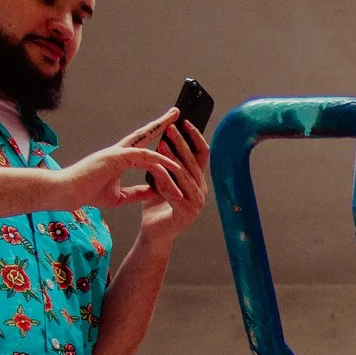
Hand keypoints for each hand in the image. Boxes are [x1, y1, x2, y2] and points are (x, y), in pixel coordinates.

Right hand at [60, 110, 198, 218]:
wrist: (68, 192)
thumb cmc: (88, 193)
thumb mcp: (119, 197)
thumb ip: (137, 192)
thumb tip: (154, 192)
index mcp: (120, 158)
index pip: (142, 144)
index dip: (155, 137)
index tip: (169, 131)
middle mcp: (120, 151)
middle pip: (144, 133)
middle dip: (161, 123)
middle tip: (176, 112)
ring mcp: (117, 152)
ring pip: (146, 141)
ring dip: (163, 135)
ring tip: (180, 126)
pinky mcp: (115, 157)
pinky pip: (142, 156)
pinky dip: (158, 160)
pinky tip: (173, 164)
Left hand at [129, 112, 209, 245]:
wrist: (154, 233)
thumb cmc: (157, 206)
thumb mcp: (163, 179)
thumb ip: (167, 165)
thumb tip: (165, 141)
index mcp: (197, 181)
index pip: (201, 154)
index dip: (195, 137)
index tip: (185, 121)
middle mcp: (201, 190)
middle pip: (193, 162)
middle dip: (181, 144)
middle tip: (171, 128)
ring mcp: (196, 202)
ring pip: (185, 175)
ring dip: (173, 159)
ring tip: (161, 145)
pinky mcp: (186, 213)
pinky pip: (175, 192)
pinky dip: (165, 181)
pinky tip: (156, 171)